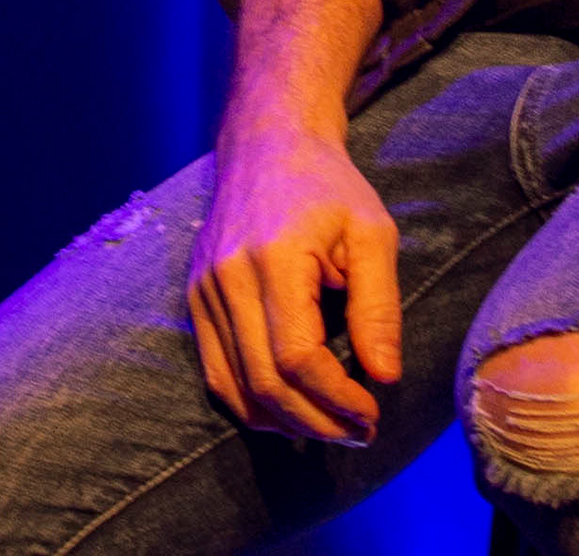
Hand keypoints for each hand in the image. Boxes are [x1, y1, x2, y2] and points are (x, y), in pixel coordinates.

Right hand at [188, 120, 402, 445]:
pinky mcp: (195, 296)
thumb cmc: (328, 186)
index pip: (295, 357)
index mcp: (273, 258)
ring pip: (235, 385)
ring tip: (331, 428)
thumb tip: (383, 377)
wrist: (266, 144)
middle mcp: (226, 277)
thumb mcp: (372, 233)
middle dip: (316, 422)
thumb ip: (378, 305)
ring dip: (284, 422)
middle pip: (263, 381)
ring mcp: (203, 288)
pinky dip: (251, 403)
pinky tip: (289, 411)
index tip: (372, 413)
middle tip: (359, 434)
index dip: (335, 399)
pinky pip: (215, 370)